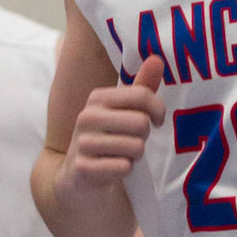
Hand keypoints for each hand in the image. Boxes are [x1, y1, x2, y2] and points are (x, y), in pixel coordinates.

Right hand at [62, 56, 164, 192]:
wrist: (78, 178)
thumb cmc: (108, 140)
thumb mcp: (122, 113)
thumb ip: (141, 88)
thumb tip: (157, 58)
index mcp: (97, 98)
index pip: (142, 95)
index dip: (158, 110)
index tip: (157, 120)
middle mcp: (87, 117)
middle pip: (141, 123)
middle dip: (144, 137)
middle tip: (134, 142)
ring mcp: (82, 143)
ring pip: (135, 148)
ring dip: (135, 156)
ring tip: (123, 155)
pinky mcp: (83, 168)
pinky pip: (123, 168)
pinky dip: (126, 171)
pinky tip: (114, 169)